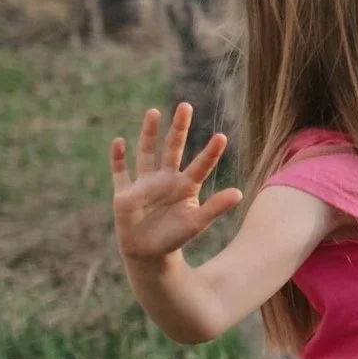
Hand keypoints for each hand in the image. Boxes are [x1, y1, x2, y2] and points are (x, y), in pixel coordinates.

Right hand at [111, 104, 236, 261]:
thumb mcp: (198, 223)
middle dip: (179, 128)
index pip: (201, 164)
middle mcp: (166, 179)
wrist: (150, 253)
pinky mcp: (125, 193)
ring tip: (154, 112)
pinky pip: (120, 172)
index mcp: (186, 186)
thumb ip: (216, 207)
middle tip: (186, 106)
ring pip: (146, 152)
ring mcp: (145, 184)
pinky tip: (119, 142)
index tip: (222, 136)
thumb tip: (239, 193)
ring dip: (149, 133)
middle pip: (173, 148)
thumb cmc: (176, 238)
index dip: (211, 152)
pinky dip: (118, 158)